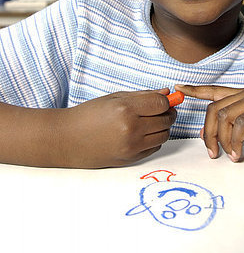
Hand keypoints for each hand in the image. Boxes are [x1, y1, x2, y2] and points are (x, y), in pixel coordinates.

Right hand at [60, 89, 175, 167]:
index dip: (165, 100)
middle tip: (158, 110)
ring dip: (162, 127)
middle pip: (166, 119)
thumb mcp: (114, 98)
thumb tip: (167, 92)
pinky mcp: (130, 159)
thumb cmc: (89, 115)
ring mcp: (131, 147)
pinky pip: (155, 147)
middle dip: (166, 113)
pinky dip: (154, 139)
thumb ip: (142, 95)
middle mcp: (131, 129)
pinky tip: (142, 133)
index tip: (161, 100)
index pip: (161, 103)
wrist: (67, 139)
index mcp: (126, 109)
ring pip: (164, 135)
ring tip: (150, 121)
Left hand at [175, 85, 243, 160]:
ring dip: (223, 140)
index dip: (196, 90)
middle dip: (209, 134)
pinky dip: (236, 141)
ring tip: (231, 156)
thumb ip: (231, 130)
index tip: (179, 88)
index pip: (214, 91)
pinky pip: (241, 123)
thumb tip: (206, 132)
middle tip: (213, 154)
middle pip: (214, 109)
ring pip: (225, 116)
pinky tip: (240, 154)